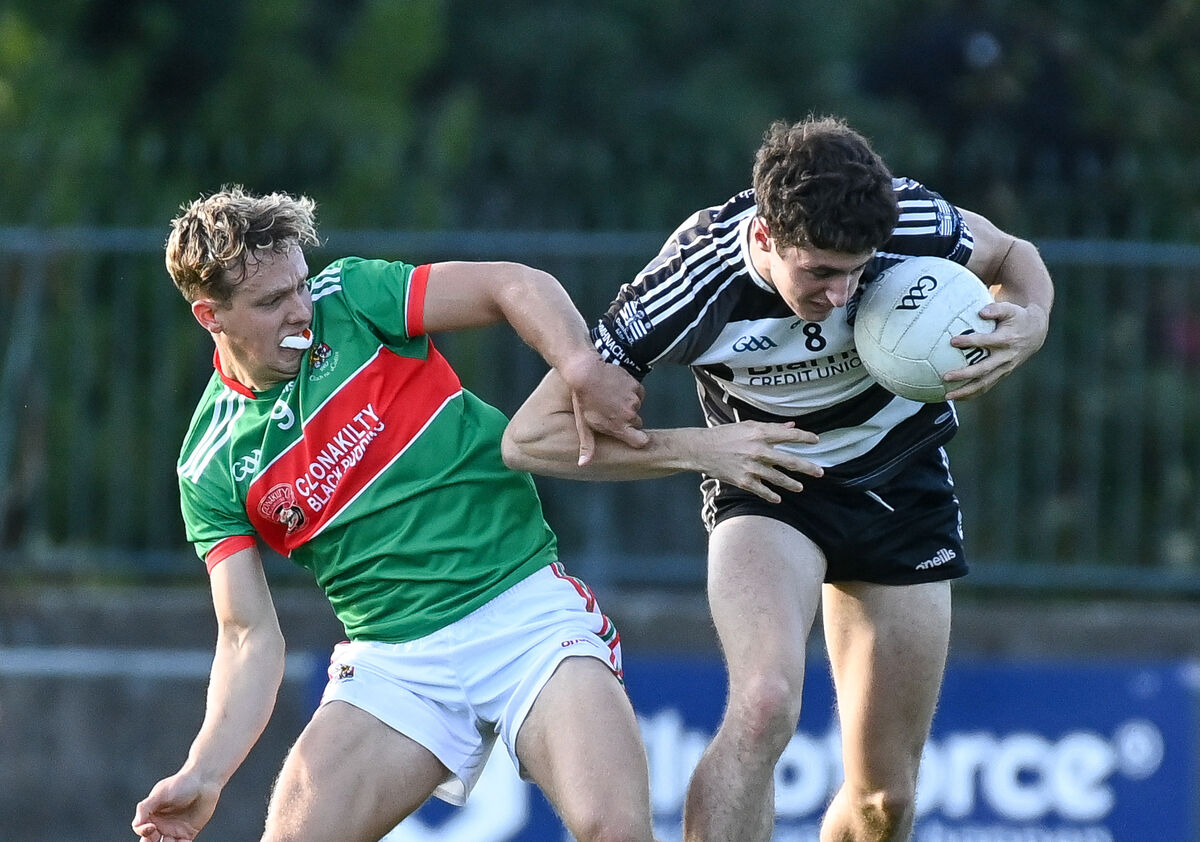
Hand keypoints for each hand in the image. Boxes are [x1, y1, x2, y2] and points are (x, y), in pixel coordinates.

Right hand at [132, 772, 220, 841]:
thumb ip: (145, 807)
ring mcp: (174, 830)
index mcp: (151, 815)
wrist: (204, 781)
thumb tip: (136, 824)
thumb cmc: (181, 784)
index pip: (141, 830)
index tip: (152, 827)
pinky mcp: (188, 834)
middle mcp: (161, 825)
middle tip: (157, 838)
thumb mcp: (161, 793)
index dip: (143, 832)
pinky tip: (184, 840)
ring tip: (172, 840)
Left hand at [560, 355, 648, 464]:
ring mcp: (634, 399)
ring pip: (636, 406)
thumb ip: (587, 445)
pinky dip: (630, 391)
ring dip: (627, 404)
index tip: (632, 436)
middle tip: (611, 412)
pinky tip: (615, 388)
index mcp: (619, 426)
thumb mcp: (583, 424)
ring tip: (610, 398)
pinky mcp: (635, 385)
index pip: (642, 441)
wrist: (585, 372)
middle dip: (628, 420)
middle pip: (637, 423)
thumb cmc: (582, 400)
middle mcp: (630, 414)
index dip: (639, 440)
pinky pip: (637, 392)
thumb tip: (583, 464)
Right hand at [694, 421, 822, 502]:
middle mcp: (758, 451)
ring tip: (800, 487)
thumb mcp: (747, 426)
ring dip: (792, 484)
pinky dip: (771, 496)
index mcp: (760, 434)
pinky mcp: (744, 481)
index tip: (815, 440)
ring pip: (778, 478)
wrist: (702, 449)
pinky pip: (762, 490)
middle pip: (789, 461)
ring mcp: (752, 467)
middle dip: (807, 467)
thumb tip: (791, 427)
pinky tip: (778, 499)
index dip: (805, 438)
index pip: (789, 436)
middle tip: (820, 472)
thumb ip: (771, 428)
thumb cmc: (725, 435)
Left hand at [944, 300, 1048, 399]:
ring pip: (984, 383)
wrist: (1035, 333)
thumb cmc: (1017, 317)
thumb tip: (981, 312)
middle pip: (984, 369)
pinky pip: (986, 387)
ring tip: (947, 395)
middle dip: (964, 375)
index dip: (970, 342)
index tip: (952, 341)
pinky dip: (971, 394)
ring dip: (966, 391)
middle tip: (945, 377)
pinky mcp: (1002, 374)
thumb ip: (995, 309)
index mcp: (1006, 340)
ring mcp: (1004, 368)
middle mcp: (1005, 357)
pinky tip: (955, 397)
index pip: (986, 342)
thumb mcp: (1010, 309)